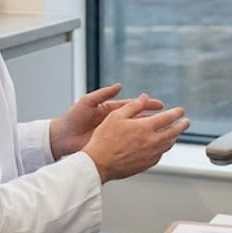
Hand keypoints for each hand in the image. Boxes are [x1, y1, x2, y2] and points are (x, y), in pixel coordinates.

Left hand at [50, 83, 164, 157]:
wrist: (61, 138)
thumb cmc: (72, 118)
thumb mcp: (87, 102)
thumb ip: (103, 93)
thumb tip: (119, 85)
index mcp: (110, 110)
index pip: (134, 105)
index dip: (148, 104)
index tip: (161, 104)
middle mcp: (114, 122)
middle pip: (139, 119)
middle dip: (155, 118)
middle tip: (170, 118)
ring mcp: (114, 134)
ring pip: (136, 133)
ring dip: (150, 132)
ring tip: (165, 133)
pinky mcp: (111, 145)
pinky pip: (129, 145)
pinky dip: (140, 145)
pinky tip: (150, 147)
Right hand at [81, 93, 188, 182]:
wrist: (99, 163)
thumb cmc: (104, 140)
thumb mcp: (116, 116)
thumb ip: (133, 106)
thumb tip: (144, 98)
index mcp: (145, 127)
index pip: (168, 117)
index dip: (177, 112)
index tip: (181, 110)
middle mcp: (152, 141)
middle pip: (174, 132)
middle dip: (182, 125)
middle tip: (186, 122)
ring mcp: (151, 154)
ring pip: (169, 144)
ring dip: (174, 137)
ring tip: (175, 133)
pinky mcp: (147, 164)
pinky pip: (161, 154)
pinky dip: (164, 148)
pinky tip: (161, 146)